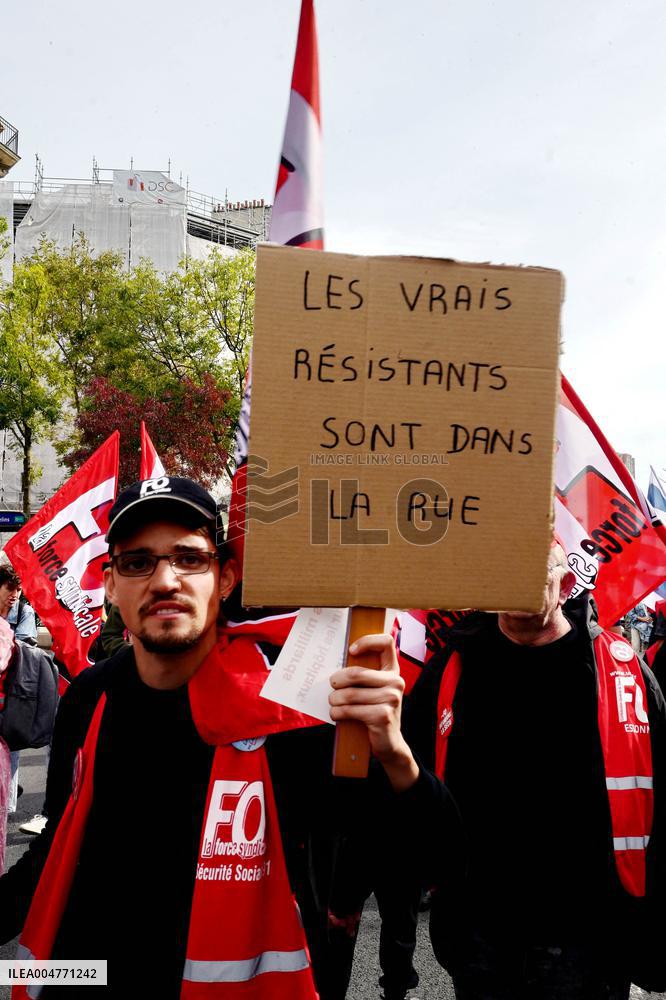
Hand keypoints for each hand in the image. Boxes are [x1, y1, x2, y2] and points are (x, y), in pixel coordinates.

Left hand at [329, 633, 418, 791]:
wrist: (389, 743)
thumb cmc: (374, 711)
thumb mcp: (372, 690)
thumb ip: (363, 676)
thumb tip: (334, 666)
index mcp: (392, 670)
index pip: (386, 642)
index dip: (367, 641)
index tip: (351, 650)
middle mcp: (396, 682)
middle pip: (357, 673)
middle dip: (337, 680)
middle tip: (332, 686)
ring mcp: (392, 699)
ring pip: (350, 694)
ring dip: (335, 700)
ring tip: (333, 703)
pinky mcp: (383, 715)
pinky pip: (351, 710)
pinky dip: (338, 713)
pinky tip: (336, 714)